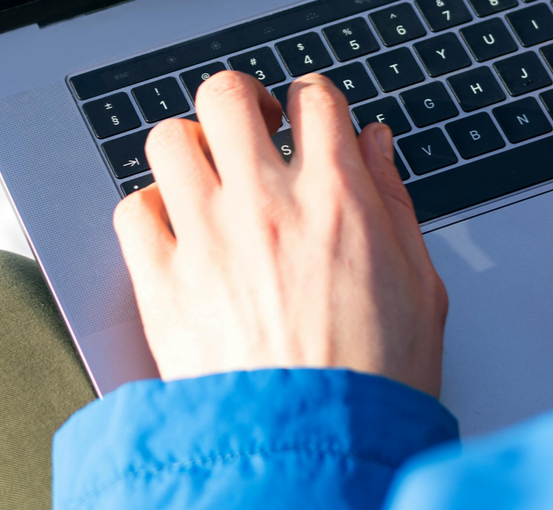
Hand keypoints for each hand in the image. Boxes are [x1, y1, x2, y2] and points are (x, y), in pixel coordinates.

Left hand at [114, 71, 447, 394]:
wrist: (317, 457)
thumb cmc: (375, 383)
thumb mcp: (420, 285)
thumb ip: (393, 200)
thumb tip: (374, 143)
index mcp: (336, 199)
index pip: (313, 98)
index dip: (312, 99)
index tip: (308, 116)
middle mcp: (266, 204)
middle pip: (228, 96)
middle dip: (242, 100)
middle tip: (253, 127)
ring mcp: (207, 239)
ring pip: (169, 139)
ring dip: (191, 147)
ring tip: (209, 173)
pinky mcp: (163, 284)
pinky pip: (132, 210)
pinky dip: (150, 209)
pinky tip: (177, 228)